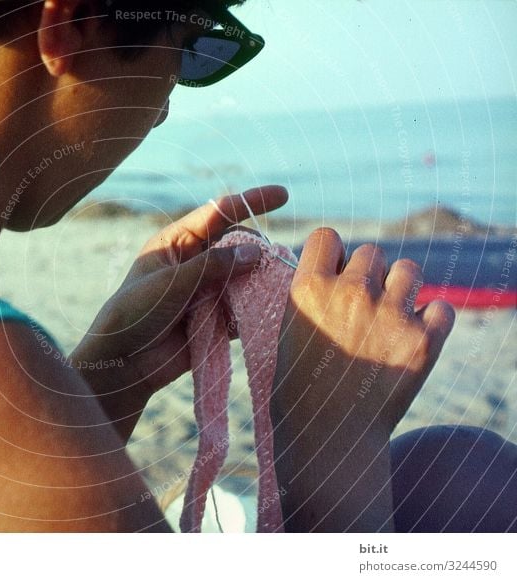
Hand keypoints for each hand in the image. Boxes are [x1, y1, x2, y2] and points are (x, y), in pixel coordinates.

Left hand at [71, 185, 287, 440]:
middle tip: (273, 261)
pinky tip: (272, 310)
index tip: (283, 195)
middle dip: (258, 250)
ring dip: (260, 280)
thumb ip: (213, 266)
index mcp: (177, 242)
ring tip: (279, 283)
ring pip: (243, 277)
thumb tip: (256, 252)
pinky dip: (257, 308)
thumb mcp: (173, 282)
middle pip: (237, 245)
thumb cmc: (136, 313)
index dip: (251, 201)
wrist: (124, 363)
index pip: (218, 213)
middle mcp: (194, 262)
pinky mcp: (214, 319)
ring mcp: (206, 291)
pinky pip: (243, 308)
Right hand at [271, 228, 455, 530]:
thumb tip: (335, 267)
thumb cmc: (300, 388)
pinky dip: (432, 321)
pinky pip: (441, 307)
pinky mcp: (425, 340)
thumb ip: (311, 294)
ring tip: (390, 319)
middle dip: (369, 274)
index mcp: (309, 288)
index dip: (333, 253)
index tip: (334, 272)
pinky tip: (412, 339)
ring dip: (402, 289)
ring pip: (409, 270)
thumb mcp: (288, 331)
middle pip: (372, 252)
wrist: (330, 439)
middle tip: (364, 306)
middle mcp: (351, 292)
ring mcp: (391, 314)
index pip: (328, 236)